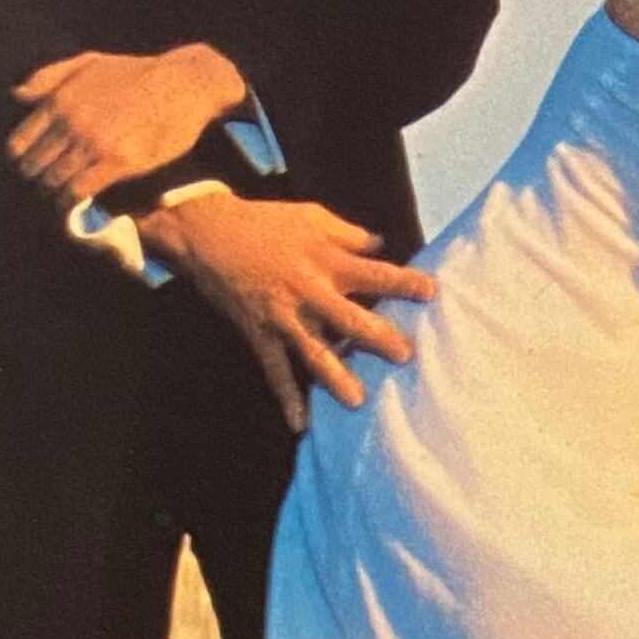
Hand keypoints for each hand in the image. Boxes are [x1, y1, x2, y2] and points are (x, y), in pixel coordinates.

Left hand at [9, 44, 248, 204]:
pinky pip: (79, 191)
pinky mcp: (118, 162)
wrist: (184, 85)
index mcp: (60, 100)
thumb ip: (51, 75)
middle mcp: (71, 122)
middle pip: (34, 166)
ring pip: (54, 181)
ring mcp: (94, 143)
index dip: (24, 160)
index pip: (20, 144)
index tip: (35, 166)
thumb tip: (18, 95)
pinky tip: (76, 203)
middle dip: (38, 178)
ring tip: (62, 196)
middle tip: (50, 183)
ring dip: (55, 192)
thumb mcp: (91, 62)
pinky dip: (71, 201)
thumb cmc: (138, 73)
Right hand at [143, 194, 435, 430]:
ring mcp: (282, 316)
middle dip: (378, 337)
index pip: (373, 273)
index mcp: (325, 259)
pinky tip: (300, 424)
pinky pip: (275, 370)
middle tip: (406, 356)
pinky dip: (287, 398)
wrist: (207, 233)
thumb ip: (348, 233)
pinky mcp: (259, 334)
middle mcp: (308, 291)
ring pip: (314, 351)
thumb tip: (381, 244)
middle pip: (349, 318)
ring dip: (336, 377)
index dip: (403, 282)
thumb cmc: (264, 221)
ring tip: (358, 400)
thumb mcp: (311, 215)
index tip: (432, 292)